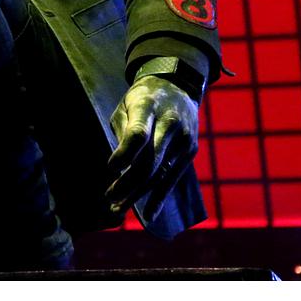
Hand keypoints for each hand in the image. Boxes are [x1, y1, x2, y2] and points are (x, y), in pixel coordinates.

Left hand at [105, 75, 199, 217]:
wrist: (179, 87)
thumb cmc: (143, 98)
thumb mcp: (127, 104)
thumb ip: (123, 130)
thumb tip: (119, 166)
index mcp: (149, 106)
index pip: (139, 134)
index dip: (125, 154)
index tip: (110, 169)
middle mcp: (171, 123)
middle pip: (149, 160)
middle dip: (128, 183)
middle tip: (109, 199)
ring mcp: (184, 139)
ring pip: (160, 173)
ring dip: (138, 194)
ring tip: (119, 208)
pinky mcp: (190, 151)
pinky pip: (172, 178)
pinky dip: (159, 197)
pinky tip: (148, 213)